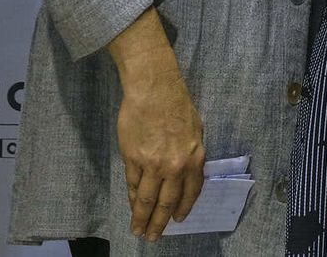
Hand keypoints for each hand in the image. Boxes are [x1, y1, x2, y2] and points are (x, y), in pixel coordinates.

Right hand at [109, 10, 204, 241]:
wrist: (154, 88)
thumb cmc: (177, 104)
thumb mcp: (195, 130)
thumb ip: (191, 154)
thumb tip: (185, 174)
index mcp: (194, 158)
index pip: (190, 192)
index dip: (183, 209)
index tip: (178, 220)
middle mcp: (175, 166)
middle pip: (167, 202)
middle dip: (159, 222)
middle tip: (153, 237)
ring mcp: (152, 164)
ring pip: (146, 198)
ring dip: (141, 217)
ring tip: (138, 230)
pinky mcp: (133, 158)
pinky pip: (132, 184)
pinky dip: (131, 197)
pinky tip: (130, 206)